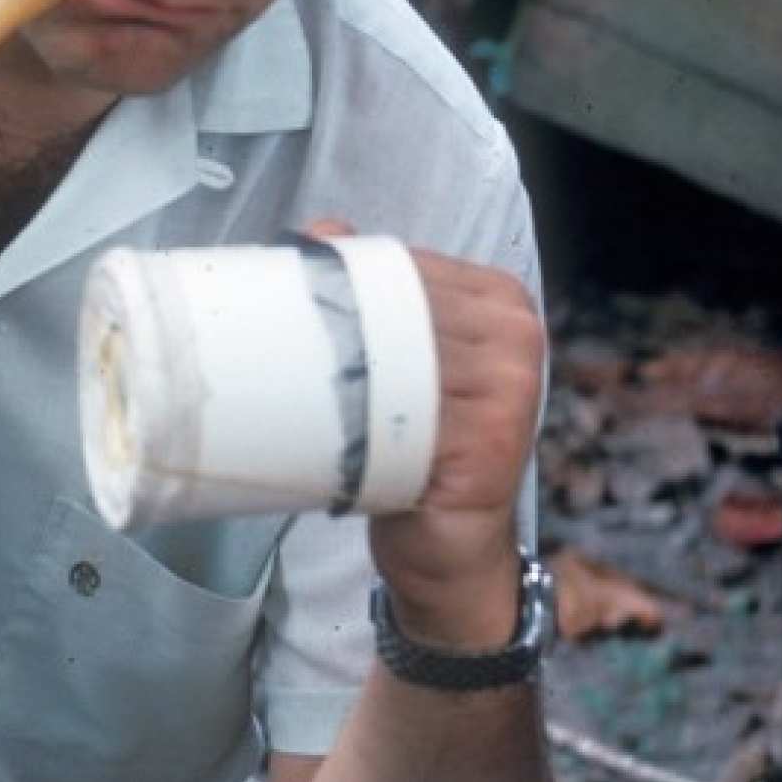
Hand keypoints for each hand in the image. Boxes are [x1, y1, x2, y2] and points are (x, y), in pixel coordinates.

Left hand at [306, 223, 544, 648]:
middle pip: (401, 309)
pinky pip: (409, 417)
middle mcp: (518, 336)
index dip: (343, 278)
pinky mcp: (490, 442)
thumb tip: (322, 231)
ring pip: (397, 359)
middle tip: (264, 338)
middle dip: (332, 322)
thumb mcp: (400, 365)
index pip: (407, 266)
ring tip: (281, 380)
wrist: (448, 550)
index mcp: (501, 301)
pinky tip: (325, 426)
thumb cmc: (414, 448)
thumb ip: (377, 295)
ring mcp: (512, 389)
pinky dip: (358, 422)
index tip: (286, 293)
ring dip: (336, 370)